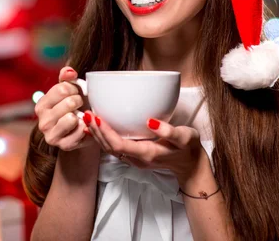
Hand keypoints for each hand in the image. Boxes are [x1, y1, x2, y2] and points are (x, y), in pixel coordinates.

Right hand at [34, 67, 95, 150]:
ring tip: (80, 116)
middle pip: (69, 102)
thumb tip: (70, 72)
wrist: (81, 129)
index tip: (76, 93)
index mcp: (41, 105)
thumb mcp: (69, 89)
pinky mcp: (64, 146)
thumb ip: (67, 77)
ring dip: (82, 115)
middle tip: (79, 105)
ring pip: (72, 118)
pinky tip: (83, 127)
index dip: (75, 89)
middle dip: (79, 101)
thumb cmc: (74, 106)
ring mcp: (51, 136)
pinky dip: (86, 127)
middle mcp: (42, 121)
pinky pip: (80, 131)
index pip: (62, 89)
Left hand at [84, 112, 206, 181]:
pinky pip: (115, 148)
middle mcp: (137, 159)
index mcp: (146, 153)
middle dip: (96, 132)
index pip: (118, 145)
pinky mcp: (135, 156)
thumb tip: (150, 121)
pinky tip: (100, 127)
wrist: (191, 165)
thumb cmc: (189, 148)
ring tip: (89, 119)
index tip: (97, 117)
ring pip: (110, 149)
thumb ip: (169, 131)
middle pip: (109, 148)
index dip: (105, 132)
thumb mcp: (185, 137)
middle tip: (87, 114)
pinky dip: (104, 137)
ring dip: (98, 135)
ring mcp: (135, 159)